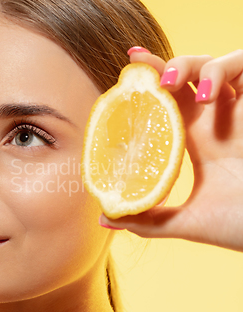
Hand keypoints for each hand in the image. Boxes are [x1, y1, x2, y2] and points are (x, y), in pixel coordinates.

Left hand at [101, 48, 242, 252]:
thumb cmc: (240, 225)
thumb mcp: (187, 221)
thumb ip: (148, 220)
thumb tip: (105, 218)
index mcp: (196, 140)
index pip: (167, 101)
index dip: (149, 83)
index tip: (127, 69)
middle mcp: (217, 120)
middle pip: (187, 76)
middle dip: (164, 65)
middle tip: (140, 69)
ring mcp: (240, 112)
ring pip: (216, 63)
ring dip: (190, 64)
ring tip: (168, 83)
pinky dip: (223, 69)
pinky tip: (207, 95)